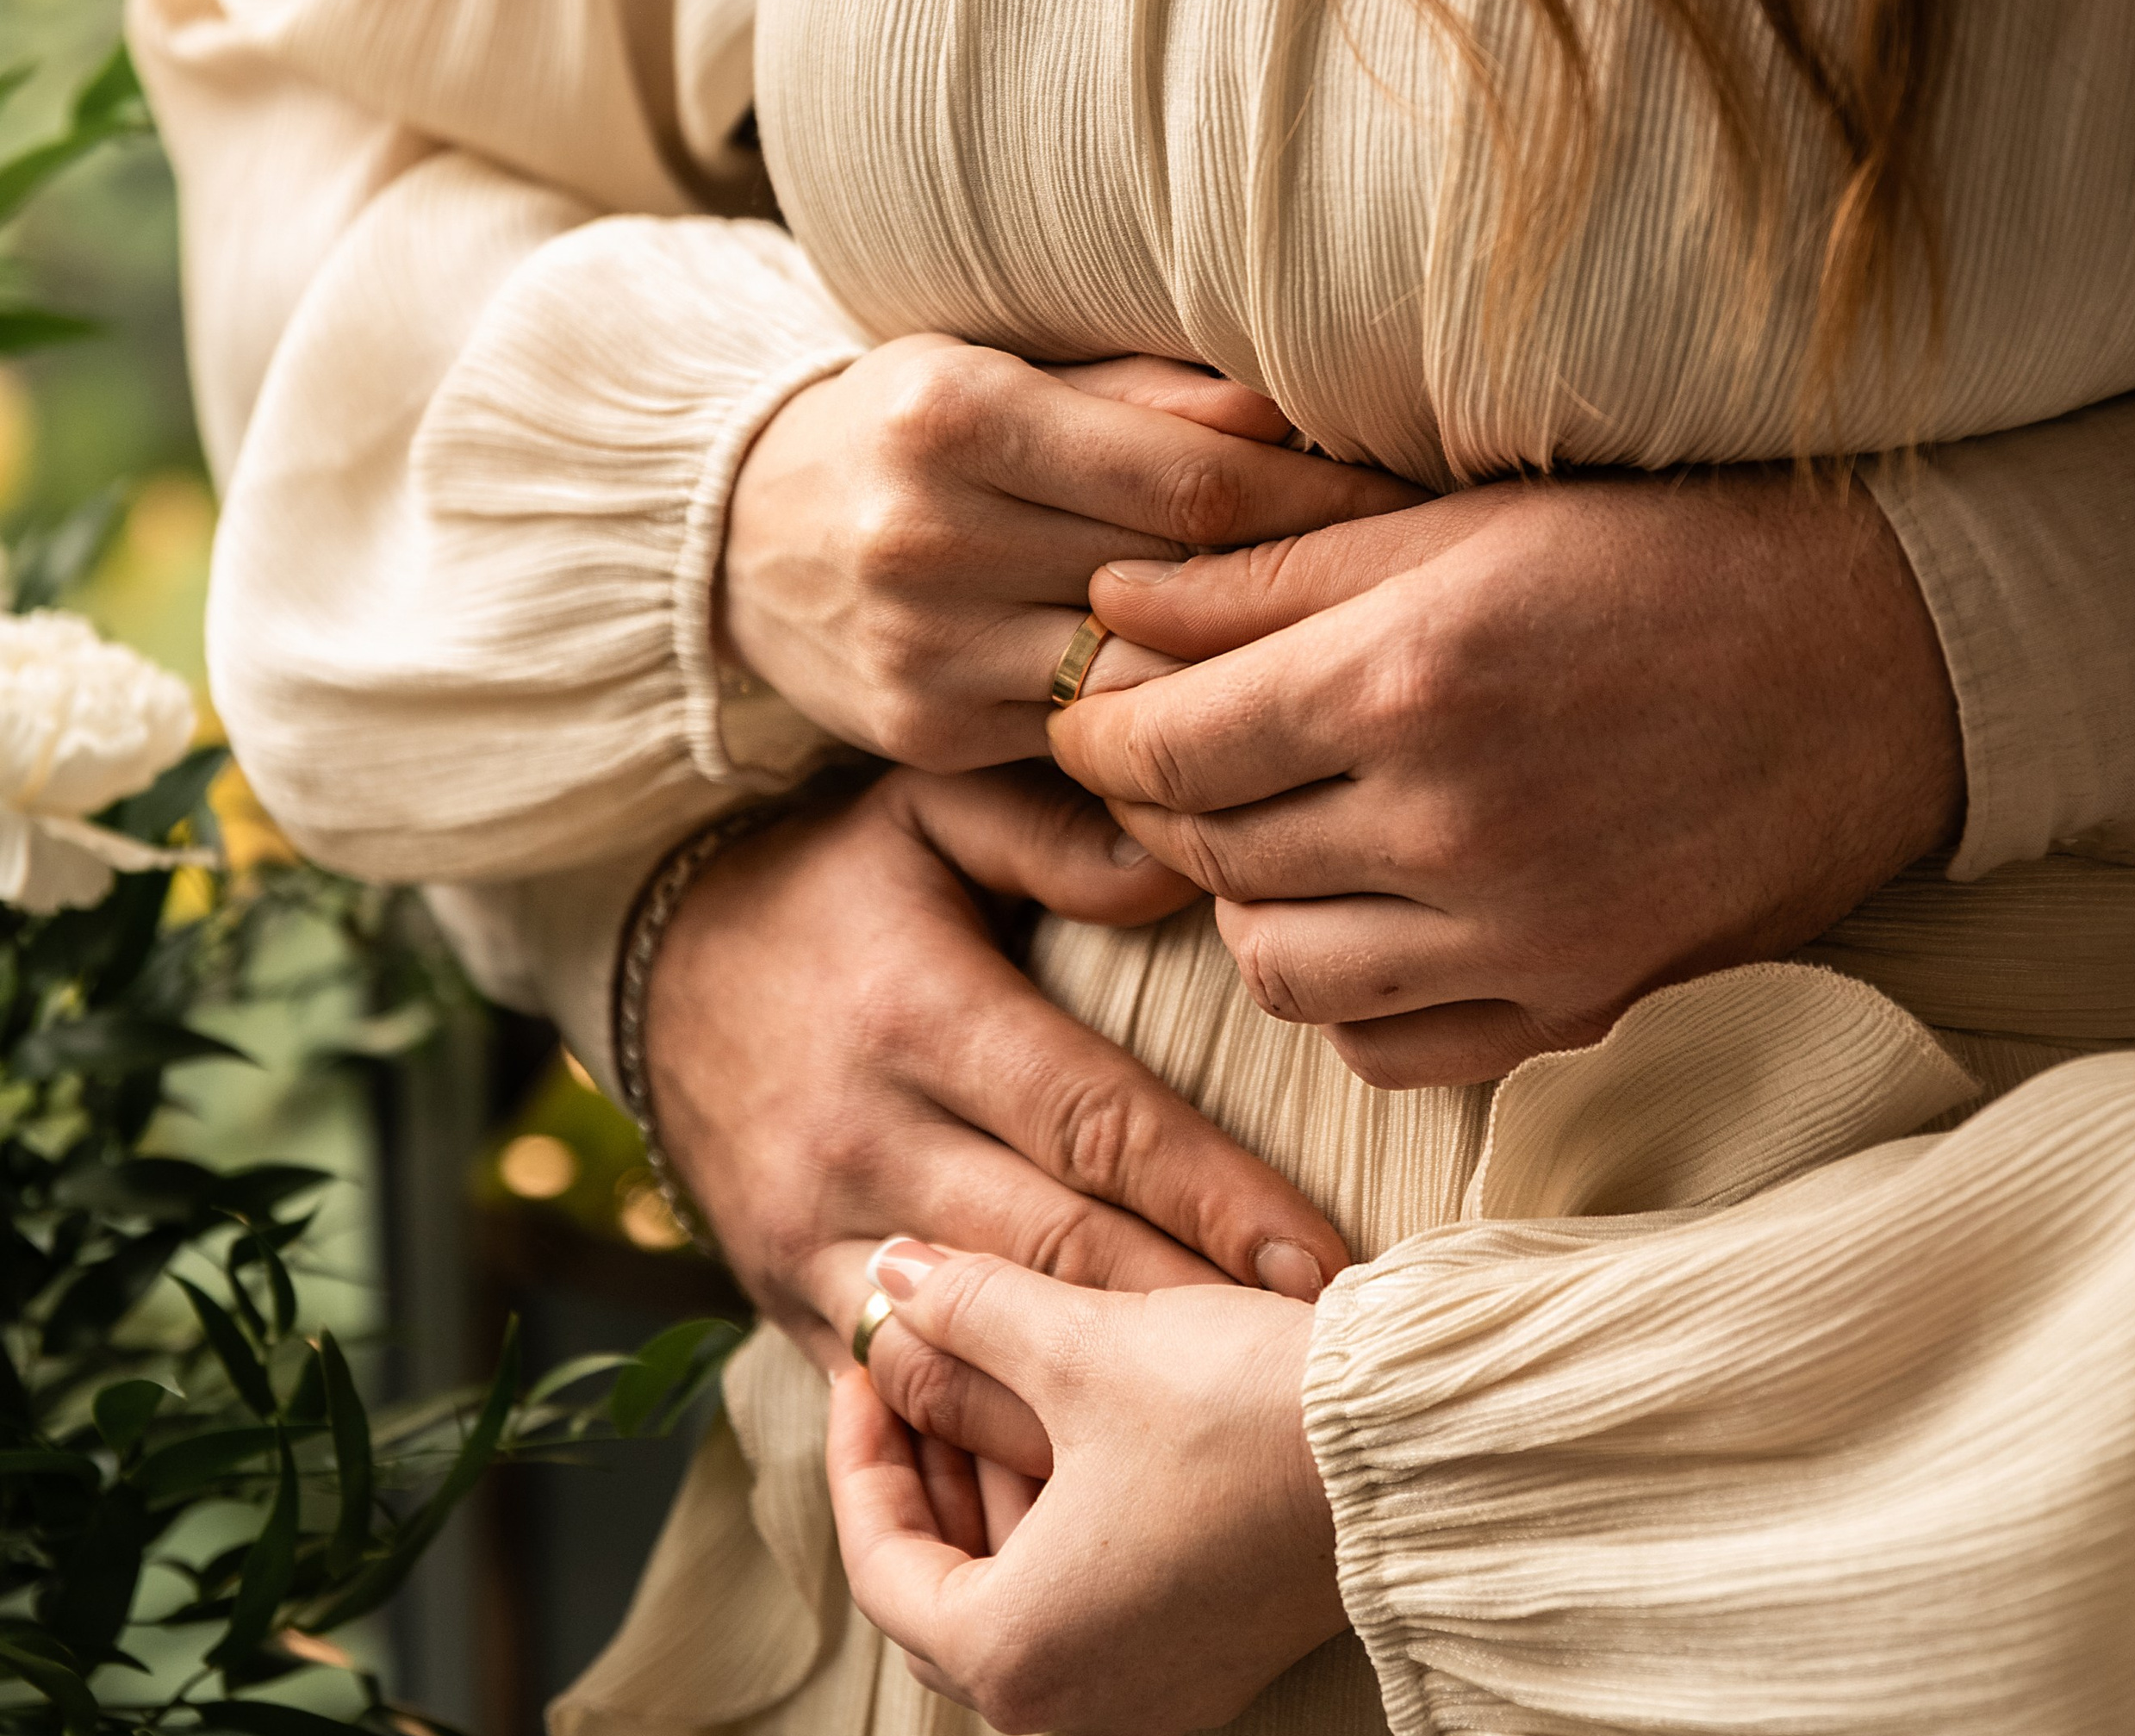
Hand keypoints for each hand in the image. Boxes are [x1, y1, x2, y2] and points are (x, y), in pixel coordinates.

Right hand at [646, 764, 1349, 1449]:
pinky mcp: (785, 1297)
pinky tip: (1086, 1490)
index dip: (1212, 1196)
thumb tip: (1178, 867)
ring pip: (977, 1353)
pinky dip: (985, 1450)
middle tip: (1313, 1368)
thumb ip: (1049, 834)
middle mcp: (865, 1138)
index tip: (1316, 1259)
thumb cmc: (828, 886)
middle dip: (1190, 1320)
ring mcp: (815, 1233)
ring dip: (1100, 1410)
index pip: (1092, 1122)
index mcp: (918, 1015)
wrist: (650, 963)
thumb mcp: (923, 812)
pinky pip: (895, 1398)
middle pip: (1056, 1255)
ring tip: (1225, 1443)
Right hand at [723, 337, 1419, 765]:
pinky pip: (1084, 743)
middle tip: (1412, 594)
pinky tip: (1236, 713)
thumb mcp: (997, 369)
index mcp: (961, 417)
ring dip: (1247, 676)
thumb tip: (1289, 414)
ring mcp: (924, 652)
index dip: (1322, 498)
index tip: (1410, 506)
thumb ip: (1139, 394)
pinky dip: (1164, 728)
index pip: (1196, 477)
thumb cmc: (900, 432)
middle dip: (1306, 591)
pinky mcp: (923, 739)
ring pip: (1142, 684)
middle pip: (1179, 585)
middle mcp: (933, 537)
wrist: (733, 538)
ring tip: (1342, 659)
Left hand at [830, 1240, 1342, 1734]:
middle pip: (943, 1593)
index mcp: (1022, 1656)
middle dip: (923, 1471)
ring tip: (986, 1375)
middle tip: (912, 1369)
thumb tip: (890, 1276)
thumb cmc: (1240, 1411)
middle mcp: (1079, 1710)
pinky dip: (1055, 1520)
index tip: (865, 1368)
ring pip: (1017, 1598)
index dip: (860, 1453)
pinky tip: (1065, 1426)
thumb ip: (968, 1312)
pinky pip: (1087, 1605)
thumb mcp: (1082, 1346)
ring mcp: (1152, 1697)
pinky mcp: (1208, 1659)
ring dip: (988, 1491)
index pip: (883, 1563)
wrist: (1418, 1447)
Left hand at [1051, 469, 1963, 1085]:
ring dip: (1244, 901)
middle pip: (1211, 852)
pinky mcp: (1581, 1007)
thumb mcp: (1452, 525)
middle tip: (1170, 762)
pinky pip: (1385, 1047)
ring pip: (1277, 966)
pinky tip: (1362, 918)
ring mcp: (1523, 935)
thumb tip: (1112, 605)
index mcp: (1410, 679)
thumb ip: (1265, 574)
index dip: (1101, 734)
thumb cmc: (1659, 559)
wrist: (1875, 663)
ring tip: (1270, 834)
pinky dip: (1342, 993)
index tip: (1090, 718)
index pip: (1167, 746)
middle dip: (1160, 806)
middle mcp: (1456, 823)